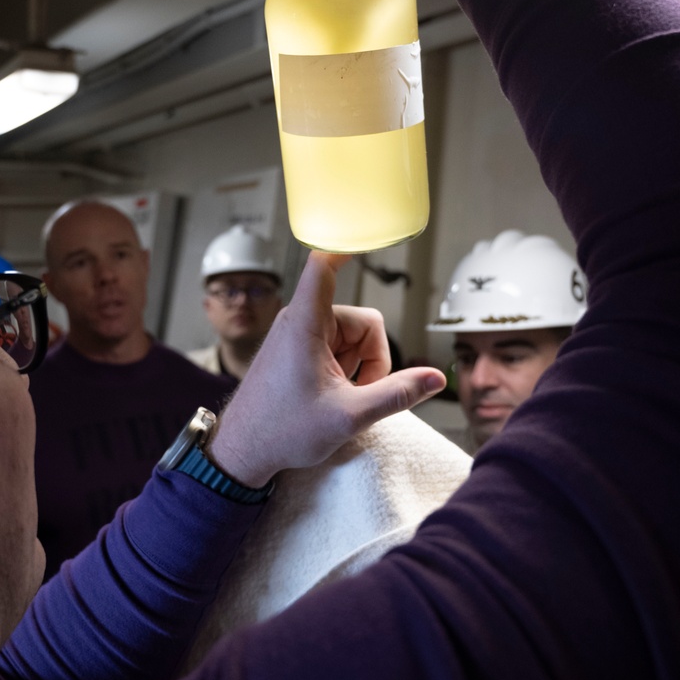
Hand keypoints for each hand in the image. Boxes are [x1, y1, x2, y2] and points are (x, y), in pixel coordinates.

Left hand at [208, 252, 445, 487]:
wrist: (243, 452)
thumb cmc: (283, 432)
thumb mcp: (349, 417)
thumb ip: (397, 394)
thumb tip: (436, 379)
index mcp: (307, 323)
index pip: (325, 266)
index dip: (348, 245)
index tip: (366, 227)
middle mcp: (300, 320)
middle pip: (363, 323)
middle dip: (371, 360)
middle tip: (358, 396)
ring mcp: (297, 334)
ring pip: (353, 338)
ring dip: (359, 369)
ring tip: (340, 401)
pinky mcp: (295, 348)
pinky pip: (337, 348)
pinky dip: (344, 372)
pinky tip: (331, 397)